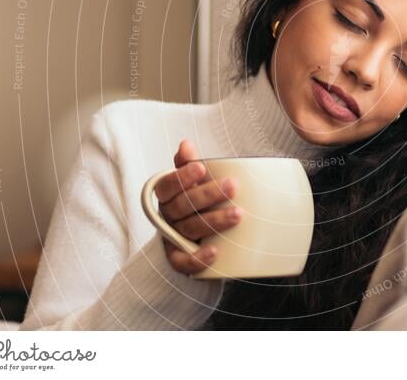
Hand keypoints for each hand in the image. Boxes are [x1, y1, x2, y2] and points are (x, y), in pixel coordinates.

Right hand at [155, 139, 241, 274]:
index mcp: (168, 196)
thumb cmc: (197, 202)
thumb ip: (189, 164)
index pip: (168, 185)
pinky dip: (198, 259)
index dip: (182, 176)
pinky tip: (215, 251)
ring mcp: (172, 238)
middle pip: (182, 206)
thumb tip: (185, 144)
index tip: (201, 167)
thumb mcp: (194, 182)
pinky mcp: (178, 259)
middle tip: (233, 186)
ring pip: (189, 229)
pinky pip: (183, 262)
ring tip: (238, 214)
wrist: (197, 237)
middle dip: (208, 195)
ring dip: (213, 222)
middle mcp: (167, 216)